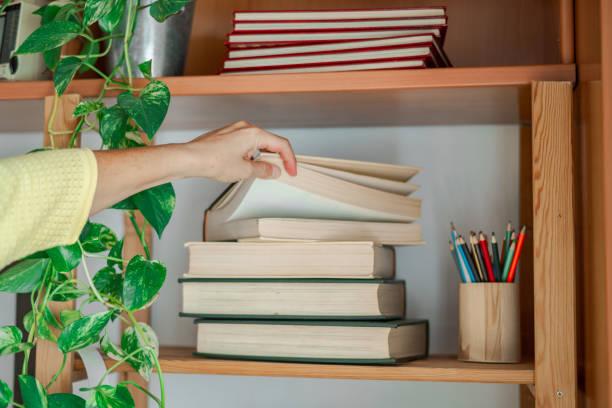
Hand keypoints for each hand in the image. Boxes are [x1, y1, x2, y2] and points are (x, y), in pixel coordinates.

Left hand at [183, 121, 297, 182]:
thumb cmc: (212, 160)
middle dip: (276, 158)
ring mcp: (234, 130)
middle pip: (269, 142)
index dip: (289, 159)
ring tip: (258, 172)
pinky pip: (245, 144)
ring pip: (257, 143)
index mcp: (254, 133)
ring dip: (262, 157)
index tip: (291, 171)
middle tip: (278, 173)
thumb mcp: (244, 170)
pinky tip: (244, 167)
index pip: (281, 145)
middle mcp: (245, 128)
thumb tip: (273, 170)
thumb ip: (263, 170)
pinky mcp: (226, 136)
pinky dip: (250, 155)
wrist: (189, 158)